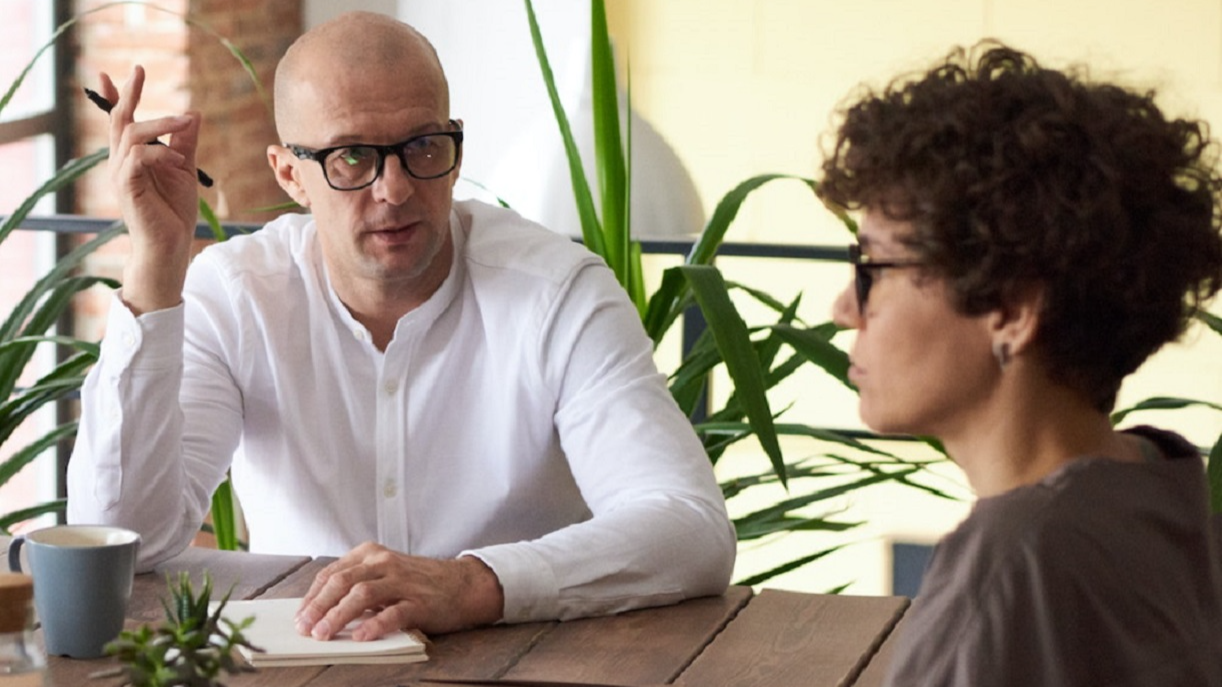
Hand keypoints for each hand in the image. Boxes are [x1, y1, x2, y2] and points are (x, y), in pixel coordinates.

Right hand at [102, 65, 201, 314]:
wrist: (169, 247)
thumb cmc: (173, 212)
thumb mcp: (185, 170)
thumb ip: (186, 143)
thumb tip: (194, 113)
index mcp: (133, 157)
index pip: (120, 122)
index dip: (115, 98)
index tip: (110, 74)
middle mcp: (121, 162)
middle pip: (120, 120)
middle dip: (128, 94)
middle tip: (139, 70)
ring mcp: (122, 174)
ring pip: (132, 134)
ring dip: (160, 123)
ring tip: (184, 122)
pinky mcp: (128, 187)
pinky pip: (137, 157)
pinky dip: (158, 152)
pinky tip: (176, 159)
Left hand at [295, 542, 504, 640]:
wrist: (464, 584)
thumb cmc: (419, 582)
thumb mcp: (385, 573)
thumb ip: (357, 583)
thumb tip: (321, 610)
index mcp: (371, 554)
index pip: (332, 573)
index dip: (312, 596)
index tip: (300, 617)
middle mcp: (384, 563)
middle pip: (343, 581)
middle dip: (319, 606)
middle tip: (305, 628)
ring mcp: (403, 582)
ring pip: (363, 594)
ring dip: (339, 615)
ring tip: (324, 634)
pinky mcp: (420, 602)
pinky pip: (393, 612)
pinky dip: (374, 624)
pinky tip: (360, 636)